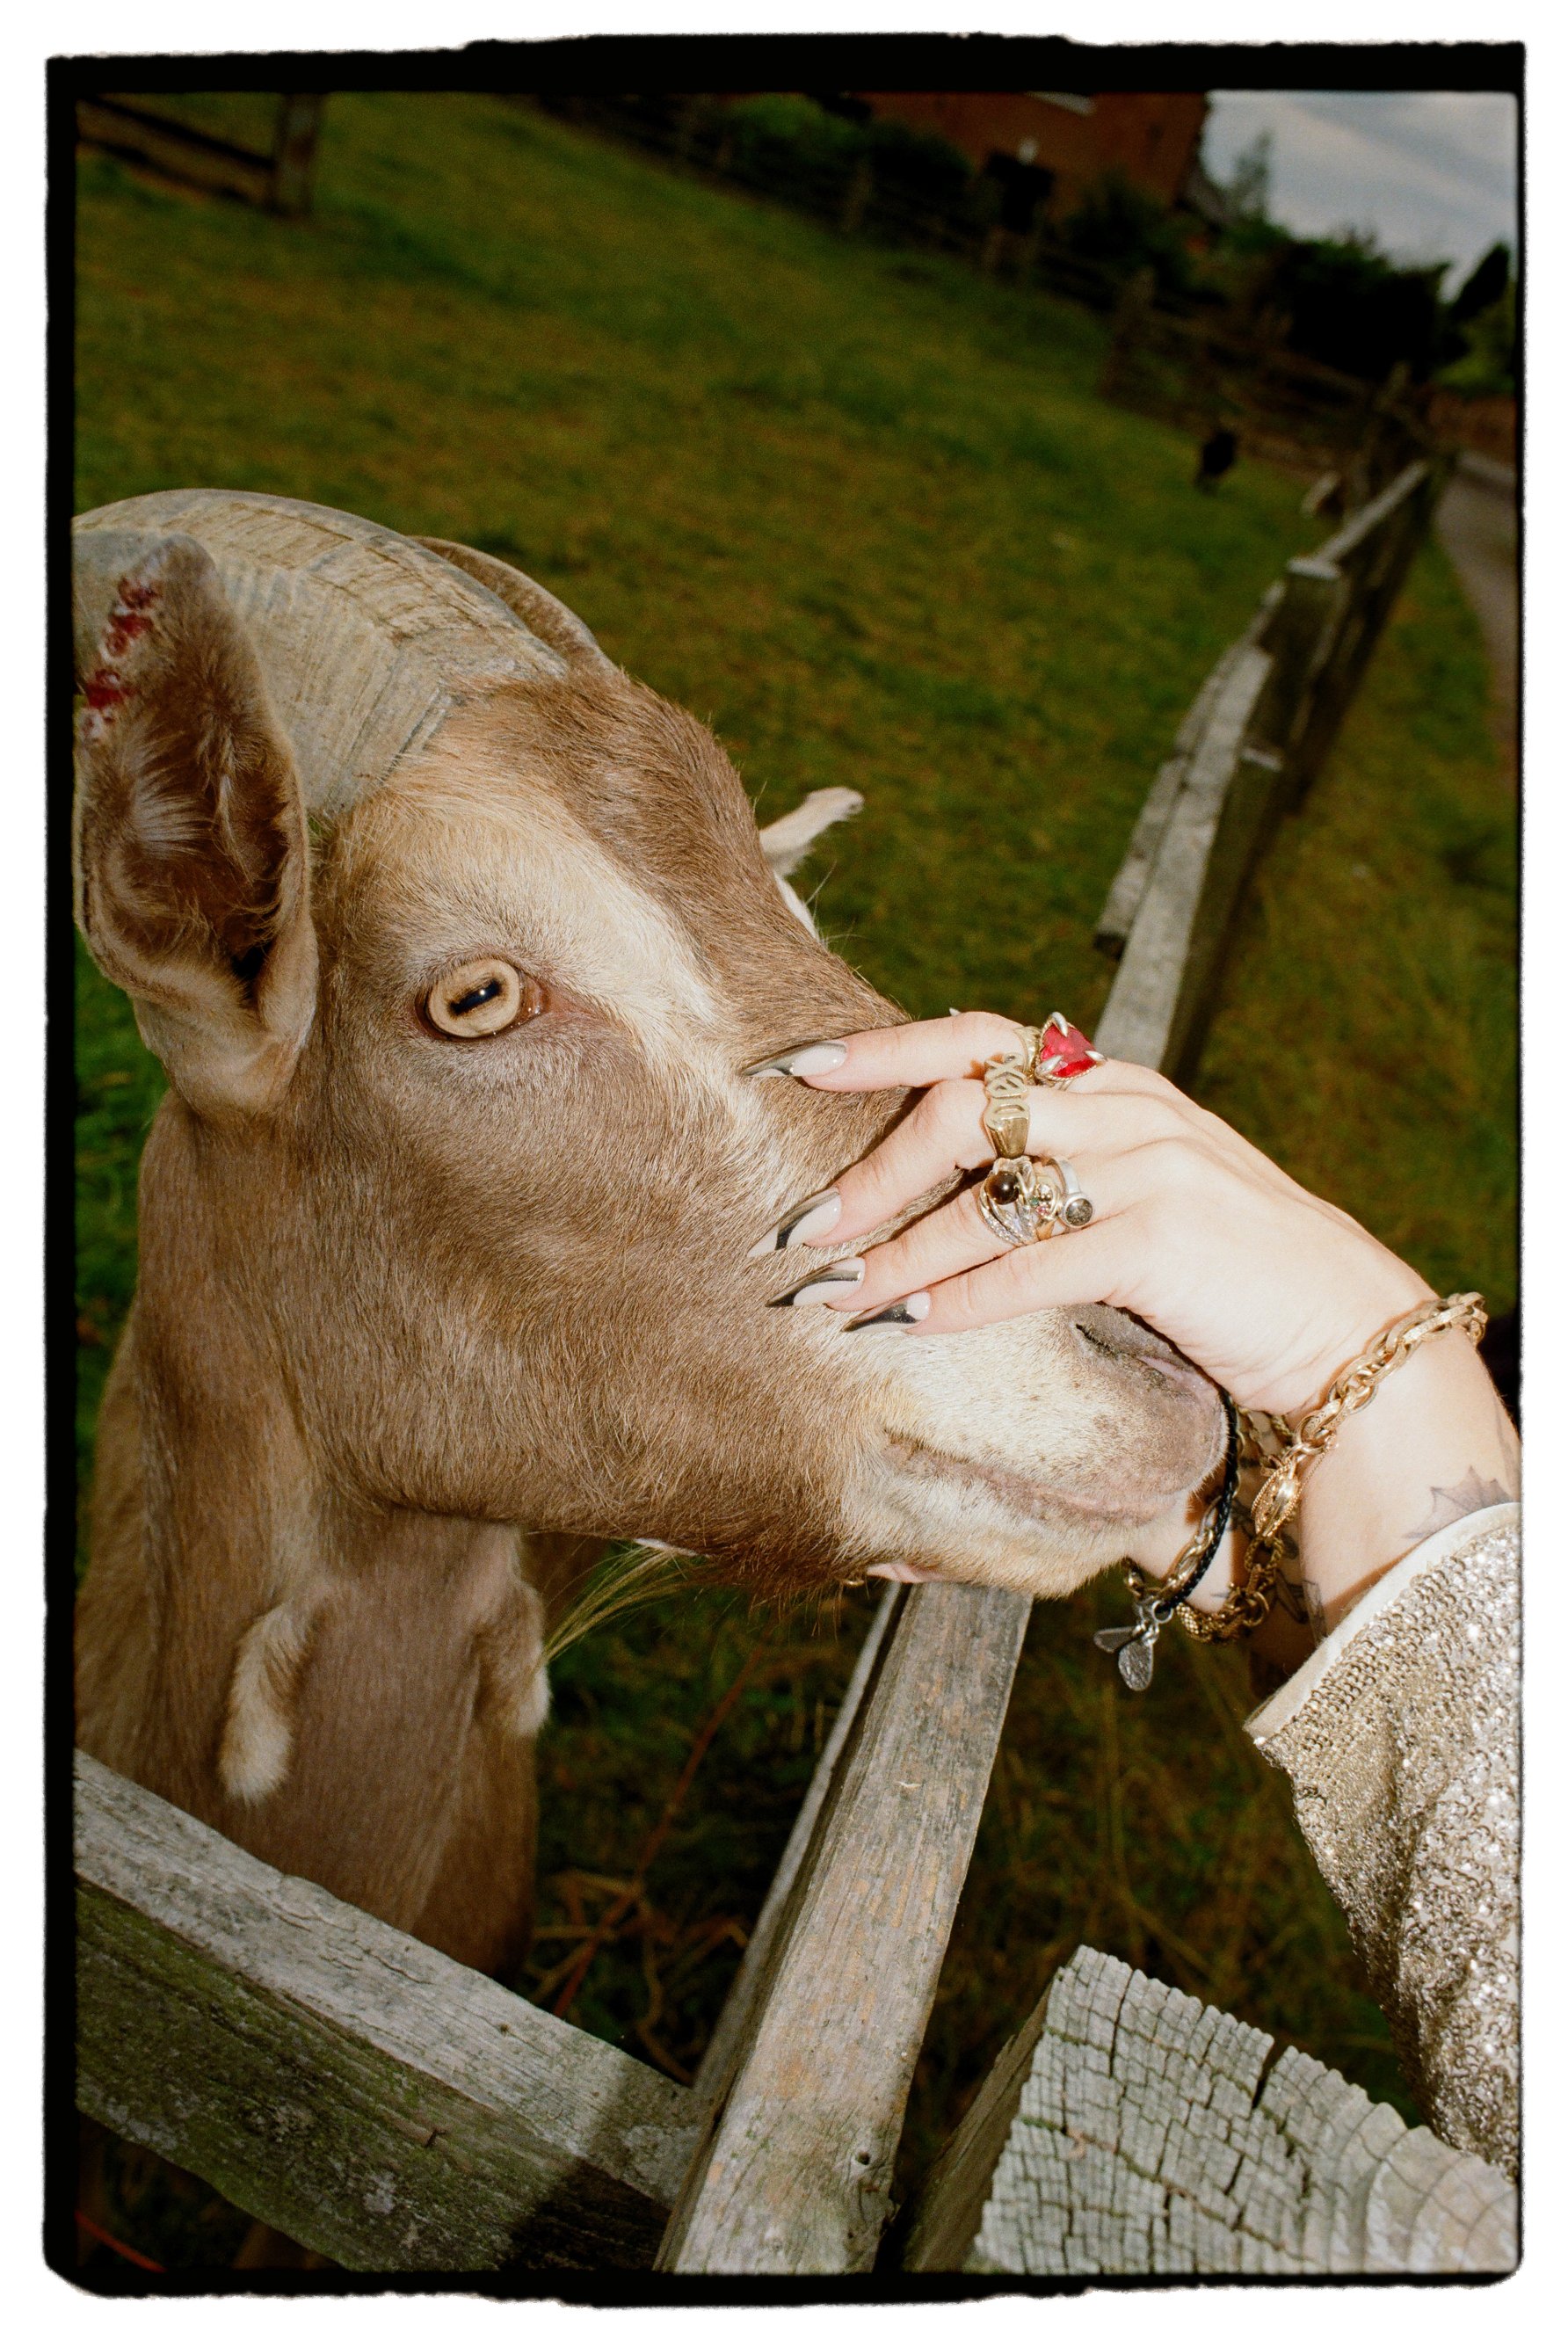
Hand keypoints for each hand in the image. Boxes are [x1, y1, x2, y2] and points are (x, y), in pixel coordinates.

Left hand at [789, 1012, 1515, 1637]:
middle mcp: (1124, 1108)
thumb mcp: (1139, 1187)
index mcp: (1111, 1084)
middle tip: (805, 1228)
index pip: (975, 1040)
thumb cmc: (1226, 1266)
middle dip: (872, 1169)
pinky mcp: (1163, 1240)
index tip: (797, 1067)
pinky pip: (1032, 1267)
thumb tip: (934, 1184)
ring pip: (985, 1196)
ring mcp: (1148, 1169)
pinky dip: (962, 1299)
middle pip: (962, 1107)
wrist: (1346, 1321)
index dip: (882, 1050)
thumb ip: (1058, 1165)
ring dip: (897, 1252)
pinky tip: (912, 1326)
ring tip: (836, 1294)